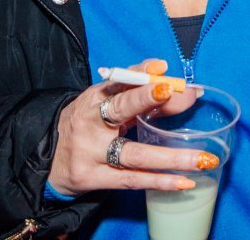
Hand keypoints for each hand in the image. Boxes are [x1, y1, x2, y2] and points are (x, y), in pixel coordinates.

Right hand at [47, 59, 211, 196]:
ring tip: (201, 159)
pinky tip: (183, 182)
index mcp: (95, 98)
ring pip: (134, 154)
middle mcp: (91, 122)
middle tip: (177, 94)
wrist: (47, 160)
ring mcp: (90, 152)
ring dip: (171, 158)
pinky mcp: (92, 178)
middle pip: (120, 109)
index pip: (118, 81)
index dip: (140, 73)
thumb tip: (186, 91)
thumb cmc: (88, 127)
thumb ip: (146, 98)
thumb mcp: (108, 107)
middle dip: (146, 99)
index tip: (162, 68)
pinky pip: (131, 180)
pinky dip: (159, 181)